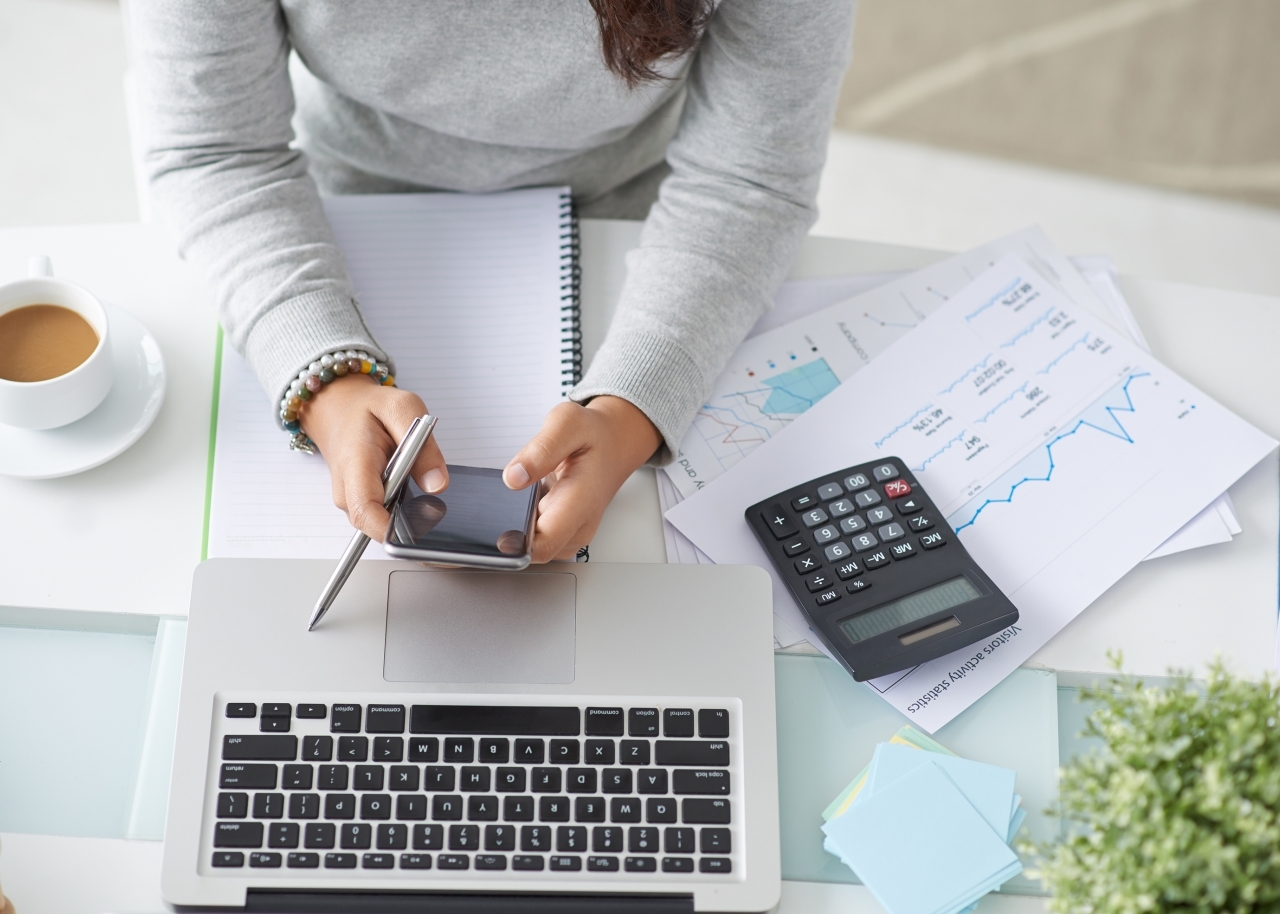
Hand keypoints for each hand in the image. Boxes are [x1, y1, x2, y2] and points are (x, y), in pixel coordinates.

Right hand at [297, 373, 448, 539]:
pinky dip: (401, 511)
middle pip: (374, 524)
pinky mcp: (359, 504)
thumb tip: (438, 484)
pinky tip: (414, 495)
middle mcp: (347, 488)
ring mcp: (351, 500)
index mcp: (355, 462)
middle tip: (436, 515)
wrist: (340, 411)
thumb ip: (423, 446)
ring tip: (422, 492)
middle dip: (406, 526)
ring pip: (380, 523)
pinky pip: (382, 517)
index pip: (365, 509)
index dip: (389, 529)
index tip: (417, 534)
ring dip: (406, 516)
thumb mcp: (404, 409)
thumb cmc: (370, 410)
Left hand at [504, 396, 661, 561]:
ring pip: (532, 547)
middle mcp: (579, 525)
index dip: (513, 544)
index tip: (495, 528)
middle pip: (532, 549)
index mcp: (580, 501)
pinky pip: (537, 540)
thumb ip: (541, 450)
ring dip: (519, 526)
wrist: (614, 444)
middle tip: (509, 497)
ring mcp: (572, 533)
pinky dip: (526, 524)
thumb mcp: (568, 424)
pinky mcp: (565, 534)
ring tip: (525, 494)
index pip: (543, 545)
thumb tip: (513, 478)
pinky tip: (528, 500)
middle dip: (511, 529)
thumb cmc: (594, 435)